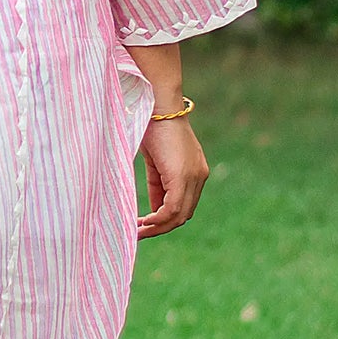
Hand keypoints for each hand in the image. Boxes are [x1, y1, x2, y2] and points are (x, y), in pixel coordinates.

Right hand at [137, 114, 208, 238]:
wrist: (157, 105)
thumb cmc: (153, 126)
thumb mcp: (156, 162)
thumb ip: (159, 185)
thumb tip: (155, 209)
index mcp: (196, 171)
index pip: (185, 205)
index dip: (166, 219)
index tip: (146, 224)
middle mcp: (199, 177)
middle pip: (184, 215)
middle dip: (161, 227)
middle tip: (140, 233)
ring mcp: (193, 177)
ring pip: (179, 215)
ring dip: (158, 226)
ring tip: (138, 230)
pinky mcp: (182, 177)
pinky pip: (172, 209)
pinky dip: (157, 219)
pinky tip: (143, 222)